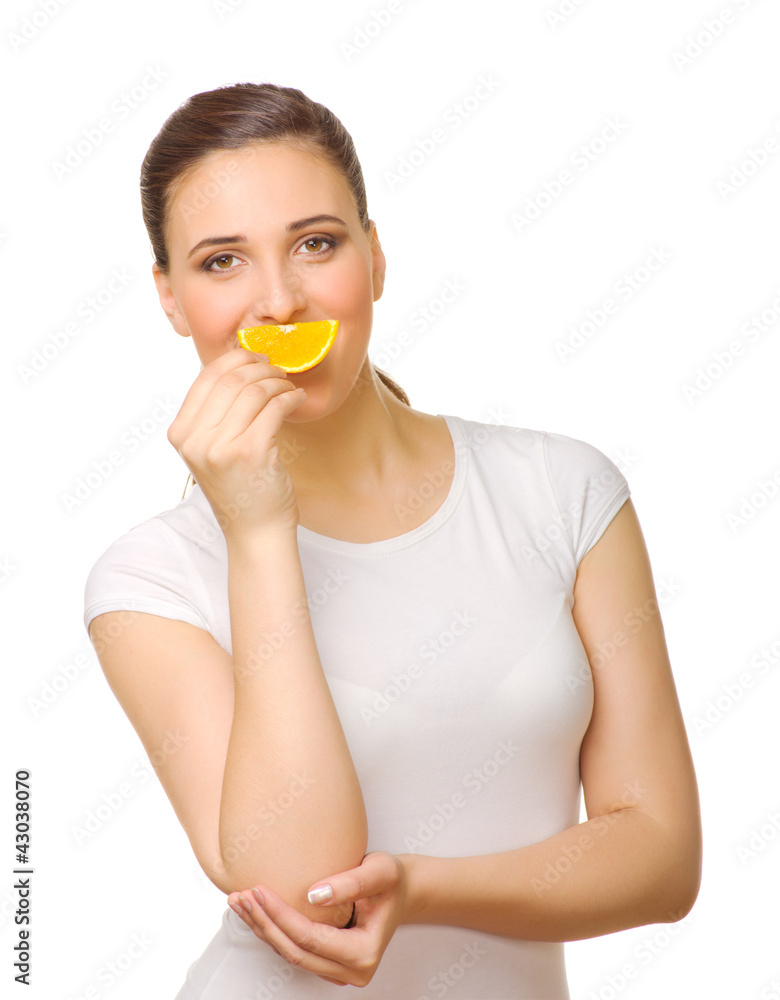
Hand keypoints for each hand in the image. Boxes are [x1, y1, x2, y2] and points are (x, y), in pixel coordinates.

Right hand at [167, 348, 305, 536]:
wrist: (254, 531)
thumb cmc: (240, 488)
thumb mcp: (210, 450)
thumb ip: (213, 415)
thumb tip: (236, 368)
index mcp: (180, 433)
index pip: (207, 377)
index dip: (236, 359)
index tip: (257, 358)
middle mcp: (195, 440)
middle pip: (232, 380)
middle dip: (260, 367)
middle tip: (278, 371)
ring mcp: (221, 447)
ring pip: (254, 391)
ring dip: (277, 382)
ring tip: (288, 387)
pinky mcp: (251, 453)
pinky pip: (274, 408)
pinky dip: (289, 397)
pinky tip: (296, 399)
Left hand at [226, 852, 409, 986]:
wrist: (401, 892)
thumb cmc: (392, 881)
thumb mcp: (380, 872)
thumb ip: (351, 883)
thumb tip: (313, 895)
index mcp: (364, 953)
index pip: (311, 938)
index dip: (281, 915)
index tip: (259, 889)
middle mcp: (351, 971)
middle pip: (295, 951)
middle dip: (264, 923)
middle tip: (241, 896)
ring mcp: (339, 971)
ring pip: (290, 954)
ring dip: (262, 928)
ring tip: (240, 902)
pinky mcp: (328, 963)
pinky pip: (294, 950)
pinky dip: (273, 930)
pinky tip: (256, 911)